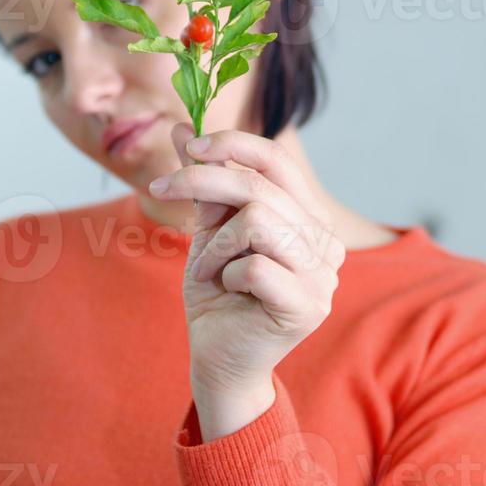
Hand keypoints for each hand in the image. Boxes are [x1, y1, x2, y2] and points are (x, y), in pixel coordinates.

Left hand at [150, 124, 345, 397]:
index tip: (190, 146)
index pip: (277, 160)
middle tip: (160, 187)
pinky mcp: (308, 306)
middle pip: (259, 187)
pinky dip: (225, 273)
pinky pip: (253, 266)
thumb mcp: (208, 228)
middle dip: (200, 182)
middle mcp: (325, 240)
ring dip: (214, 243)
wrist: (217, 358)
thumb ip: (204, 180)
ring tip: (207, 267)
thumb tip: (182, 126)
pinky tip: (226, 290)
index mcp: (308, 215)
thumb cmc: (218, 291)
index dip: (233, 144)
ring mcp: (324, 275)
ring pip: (257, 221)